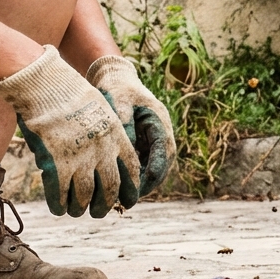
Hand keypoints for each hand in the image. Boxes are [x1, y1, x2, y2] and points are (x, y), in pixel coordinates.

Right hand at [0, 45, 139, 216]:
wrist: (47, 85)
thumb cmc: (72, 94)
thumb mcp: (101, 109)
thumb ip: (107, 133)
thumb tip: (107, 155)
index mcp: (117, 136)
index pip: (131, 169)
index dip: (130, 188)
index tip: (129, 201)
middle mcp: (102, 151)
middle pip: (110, 188)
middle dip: (105, 205)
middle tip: (100, 213)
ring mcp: (80, 158)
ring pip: (85, 195)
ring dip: (81, 208)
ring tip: (77, 212)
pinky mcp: (57, 163)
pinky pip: (60, 193)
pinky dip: (59, 204)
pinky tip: (58, 209)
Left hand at [86, 55, 173, 196]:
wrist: (115, 79)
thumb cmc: (116, 89)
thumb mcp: (118, 103)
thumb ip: (123, 125)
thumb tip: (124, 151)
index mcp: (160, 122)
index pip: (164, 151)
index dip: (155, 170)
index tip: (142, 186)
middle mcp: (160, 133)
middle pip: (162, 165)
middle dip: (148, 183)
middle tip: (129, 199)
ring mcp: (153, 139)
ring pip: (153, 168)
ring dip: (141, 183)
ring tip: (121, 198)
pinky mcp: (143, 144)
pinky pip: (142, 165)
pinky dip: (133, 176)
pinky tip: (115, 187)